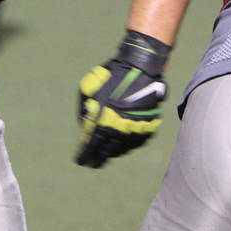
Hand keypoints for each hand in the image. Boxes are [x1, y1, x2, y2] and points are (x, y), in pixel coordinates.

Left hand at [75, 30, 169, 168]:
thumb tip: (84, 126)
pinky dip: (128, 145)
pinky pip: (137, 142)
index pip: (93, 144)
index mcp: (104, 119)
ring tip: (106, 154)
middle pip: (108, 151)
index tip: (81, 162)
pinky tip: (122, 145)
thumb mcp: (88, 89)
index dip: (86, 155)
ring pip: (123, 148)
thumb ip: (84, 110)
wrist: (139, 67)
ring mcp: (137, 128)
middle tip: (93, 163)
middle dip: (99, 158)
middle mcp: (121, 127)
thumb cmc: (109, 76)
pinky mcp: (149, 126)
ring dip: (113, 152)